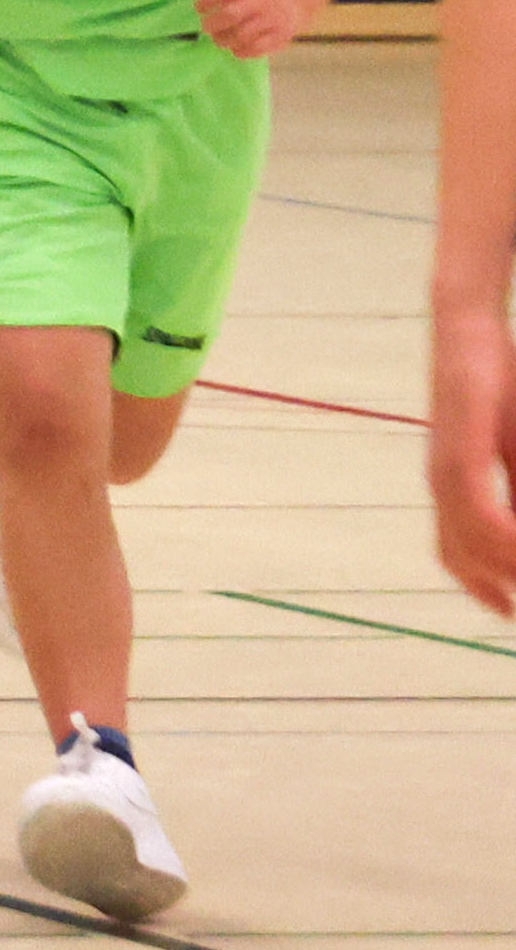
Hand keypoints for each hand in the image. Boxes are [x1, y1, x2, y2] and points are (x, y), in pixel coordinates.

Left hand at [194, 0, 301, 57]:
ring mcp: (273, 19)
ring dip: (222, 40)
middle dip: (212, 24)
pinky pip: (255, 49)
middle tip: (207, 27)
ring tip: (218, 38)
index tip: (200, 8)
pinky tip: (235, 46)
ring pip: (241, 35)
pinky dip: (240, 51)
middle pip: (230, 15)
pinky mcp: (280, 37)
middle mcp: (263, 0)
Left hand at [436, 309, 515, 616]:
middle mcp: (443, 483)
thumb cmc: (500, 387)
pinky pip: (478, 507)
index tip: (508, 615)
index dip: (482, 588)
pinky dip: (500, 536)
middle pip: (462, 555)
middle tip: (515, 614)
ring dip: (505, 567)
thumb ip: (514, 486)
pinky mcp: (460, 449)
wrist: (470, 335)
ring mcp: (448, 467)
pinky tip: (515, 546)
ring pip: (471, 539)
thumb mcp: (515, 448)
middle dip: (495, 588)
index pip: (458, 552)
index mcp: (453, 486)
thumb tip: (513, 521)